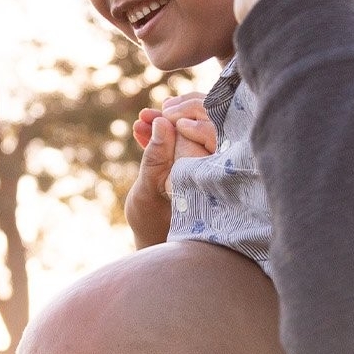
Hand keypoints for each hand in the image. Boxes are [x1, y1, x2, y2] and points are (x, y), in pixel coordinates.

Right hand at [125, 94, 216, 247]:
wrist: (152, 239)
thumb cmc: (151, 219)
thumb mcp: (148, 186)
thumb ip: (156, 155)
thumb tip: (163, 122)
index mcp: (210, 172)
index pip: (207, 132)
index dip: (185, 117)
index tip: (162, 114)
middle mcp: (212, 168)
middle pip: (197, 129)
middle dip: (172, 118)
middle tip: (146, 116)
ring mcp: (202, 168)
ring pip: (186, 136)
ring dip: (163, 125)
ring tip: (141, 120)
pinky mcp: (191, 168)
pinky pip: (179, 146)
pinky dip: (162, 137)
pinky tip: (141, 128)